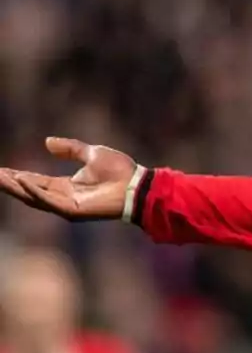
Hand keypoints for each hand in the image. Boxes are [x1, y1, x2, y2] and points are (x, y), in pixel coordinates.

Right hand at [0, 137, 135, 220]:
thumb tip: (47, 142)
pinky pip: (49, 200)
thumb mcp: (91, 153)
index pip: (35, 181)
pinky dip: (34, 190)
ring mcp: (66, 205)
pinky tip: (22, 181)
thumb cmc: (120, 171)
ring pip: (34, 197)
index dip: (18, 176)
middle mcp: (62, 197)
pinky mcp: (72, 210)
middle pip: (29, 190)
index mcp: (66, 186)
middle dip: (9, 183)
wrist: (137, 184)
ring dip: (15, 187)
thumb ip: (70, 149)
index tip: (0, 170)